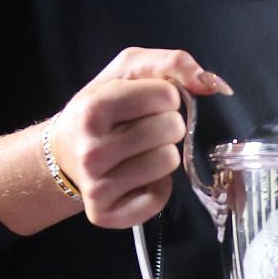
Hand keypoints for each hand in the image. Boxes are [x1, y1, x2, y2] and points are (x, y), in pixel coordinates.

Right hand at [50, 47, 231, 228]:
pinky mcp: (105, 215)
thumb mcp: (129, 70)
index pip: (167, 96)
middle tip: (143, 128)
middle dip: (167, 124)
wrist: (64, 151)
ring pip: (169, 162)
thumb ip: (173, 63)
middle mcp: (90, 151)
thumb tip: (214, 84)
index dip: (165, 96)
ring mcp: (96, 187)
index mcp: (93, 109)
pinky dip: (156, 187)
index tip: (146, 102)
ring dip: (163, 153)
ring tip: (139, 151)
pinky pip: (158, 199)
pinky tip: (135, 177)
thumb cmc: (103, 107)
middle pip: (172, 129)